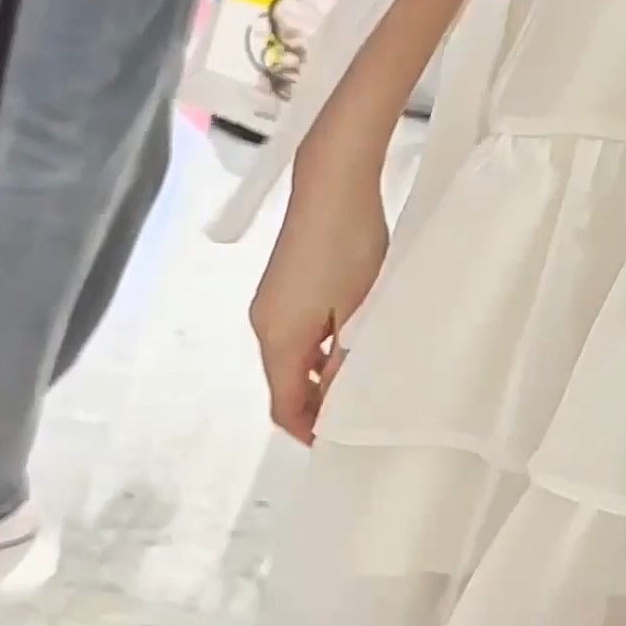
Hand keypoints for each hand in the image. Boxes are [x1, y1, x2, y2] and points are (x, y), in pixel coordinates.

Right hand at [250, 162, 389, 444]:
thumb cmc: (349, 246)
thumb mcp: (356, 311)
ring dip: (318, 377)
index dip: (309, 431)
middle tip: (359, 417)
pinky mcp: (282, 285)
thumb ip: (343, 362)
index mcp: (277, 339)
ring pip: (290, 359)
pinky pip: (294, 334)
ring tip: (361, 384)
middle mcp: (263, 325)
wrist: (332, 181)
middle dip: (315, 407)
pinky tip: (350, 345)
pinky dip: (316, 351)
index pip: (283, 406)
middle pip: (283, 384)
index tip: (342, 444)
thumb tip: (333, 401)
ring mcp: (269, 303)